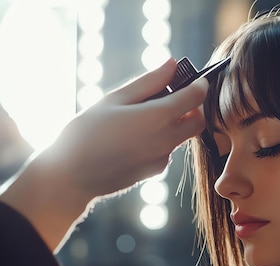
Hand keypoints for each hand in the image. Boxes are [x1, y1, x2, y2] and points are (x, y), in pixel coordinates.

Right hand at [0, 58, 208, 251]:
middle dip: (193, 107)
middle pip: (198, 121)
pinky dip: (160, 138)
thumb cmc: (86, 132)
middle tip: (172, 97)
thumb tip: (173, 64)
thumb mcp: (115, 99)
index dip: (198, 84)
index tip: (192, 78)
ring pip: (182, 136)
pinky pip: (167, 149)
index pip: (196, 97)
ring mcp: (163, 158)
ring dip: (174, 122)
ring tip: (140, 116)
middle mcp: (167, 140)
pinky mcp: (156, 170)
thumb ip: (149, 82)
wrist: (71, 177)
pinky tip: (132, 137)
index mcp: (158, 118)